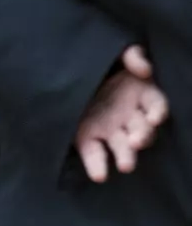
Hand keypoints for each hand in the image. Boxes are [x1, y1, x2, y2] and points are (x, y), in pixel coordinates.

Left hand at [75, 45, 169, 183]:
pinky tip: (99, 174)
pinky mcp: (88, 137)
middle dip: (142, 136)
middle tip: (137, 141)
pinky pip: (95, 153)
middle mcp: (128, 114)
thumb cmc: (98, 60)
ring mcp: (109, 127)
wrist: (67, 66)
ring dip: (126, 155)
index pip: (155, 104)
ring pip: (123, 145)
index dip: (157, 110)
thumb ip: (131, 55)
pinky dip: (97, 164)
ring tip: (125, 165)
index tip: (155, 117)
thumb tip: (144, 69)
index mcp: (139, 94)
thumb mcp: (114, 50)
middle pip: (142, 129)